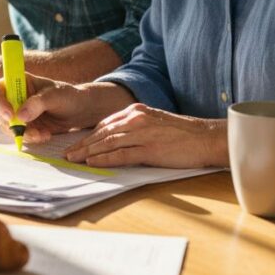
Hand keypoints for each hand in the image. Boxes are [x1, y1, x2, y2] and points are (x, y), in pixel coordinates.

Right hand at [0, 76, 109, 143]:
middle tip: (27, 129)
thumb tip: (20, 116)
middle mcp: (14, 97)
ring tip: (42, 134)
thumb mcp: (55, 96)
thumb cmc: (68, 96)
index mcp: (19, 82)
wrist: (80, 111)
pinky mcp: (25, 126)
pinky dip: (30, 138)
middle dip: (10, 122)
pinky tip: (45, 135)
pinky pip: (18, 135)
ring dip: (22, 133)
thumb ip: (37, 104)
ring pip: (6, 125)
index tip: (10, 114)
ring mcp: (18, 112)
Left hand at [64, 103, 226, 167]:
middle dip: (82, 143)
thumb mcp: (155, 123)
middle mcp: (136, 119)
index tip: (77, 143)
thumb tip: (119, 139)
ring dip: (88, 151)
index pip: (106, 123)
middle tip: (67, 153)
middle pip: (102, 132)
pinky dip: (104, 159)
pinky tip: (92, 162)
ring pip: (107, 142)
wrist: (207, 138)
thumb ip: (137, 127)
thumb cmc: (183, 134)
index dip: (89, 134)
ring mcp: (142, 134)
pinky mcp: (149, 149)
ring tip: (74, 159)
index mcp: (137, 111)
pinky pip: (121, 154)